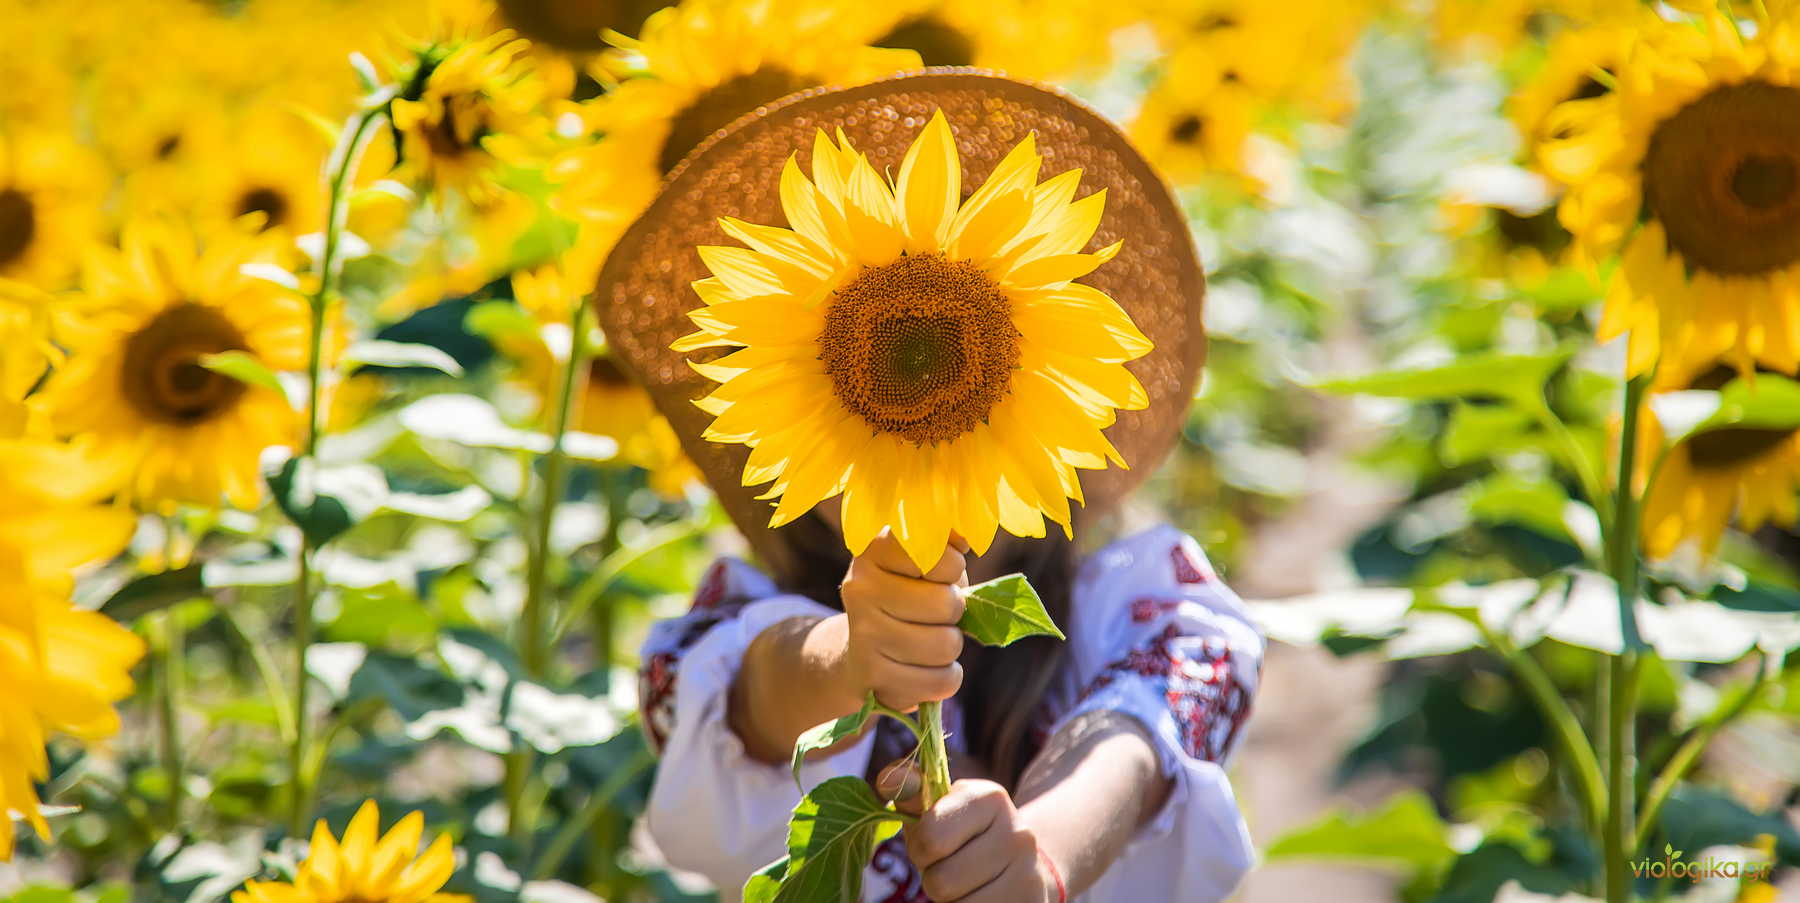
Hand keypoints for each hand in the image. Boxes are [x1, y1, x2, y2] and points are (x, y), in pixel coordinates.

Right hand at [838, 528, 966, 711]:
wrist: (859, 652)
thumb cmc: (906, 598)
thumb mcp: (925, 563)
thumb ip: (947, 544)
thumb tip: (966, 535)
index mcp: (875, 550)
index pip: (942, 558)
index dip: (952, 571)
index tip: (936, 577)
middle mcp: (861, 587)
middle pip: (947, 604)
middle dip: (953, 613)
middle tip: (934, 615)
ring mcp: (863, 632)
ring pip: (946, 645)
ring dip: (950, 647)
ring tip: (929, 640)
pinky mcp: (872, 675)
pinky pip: (940, 681)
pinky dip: (944, 678)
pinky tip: (924, 668)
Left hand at [904, 779, 1054, 902]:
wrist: (1019, 865)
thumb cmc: (964, 835)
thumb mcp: (941, 808)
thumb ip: (912, 795)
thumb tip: (889, 779)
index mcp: (990, 798)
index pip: (930, 838)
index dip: (920, 848)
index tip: (932, 843)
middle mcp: (1017, 833)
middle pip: (940, 881)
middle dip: (933, 878)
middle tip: (949, 867)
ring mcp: (1029, 874)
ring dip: (951, 900)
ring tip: (966, 883)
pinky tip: (980, 897)